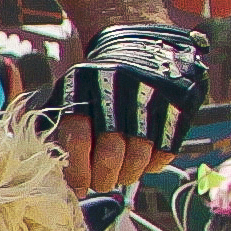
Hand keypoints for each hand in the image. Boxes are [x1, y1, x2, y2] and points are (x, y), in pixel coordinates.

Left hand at [49, 19, 207, 199]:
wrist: (144, 44)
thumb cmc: (99, 81)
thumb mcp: (70, 90)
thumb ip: (55, 125)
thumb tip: (53, 169)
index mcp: (83, 84)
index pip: (77, 136)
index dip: (76, 169)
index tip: (78, 186)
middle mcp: (118, 88)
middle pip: (110, 153)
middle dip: (103, 179)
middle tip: (101, 184)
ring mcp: (151, 96)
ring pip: (138, 156)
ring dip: (127, 176)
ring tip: (120, 177)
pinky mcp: (178, 106)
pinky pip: (165, 151)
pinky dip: (152, 166)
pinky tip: (142, 163)